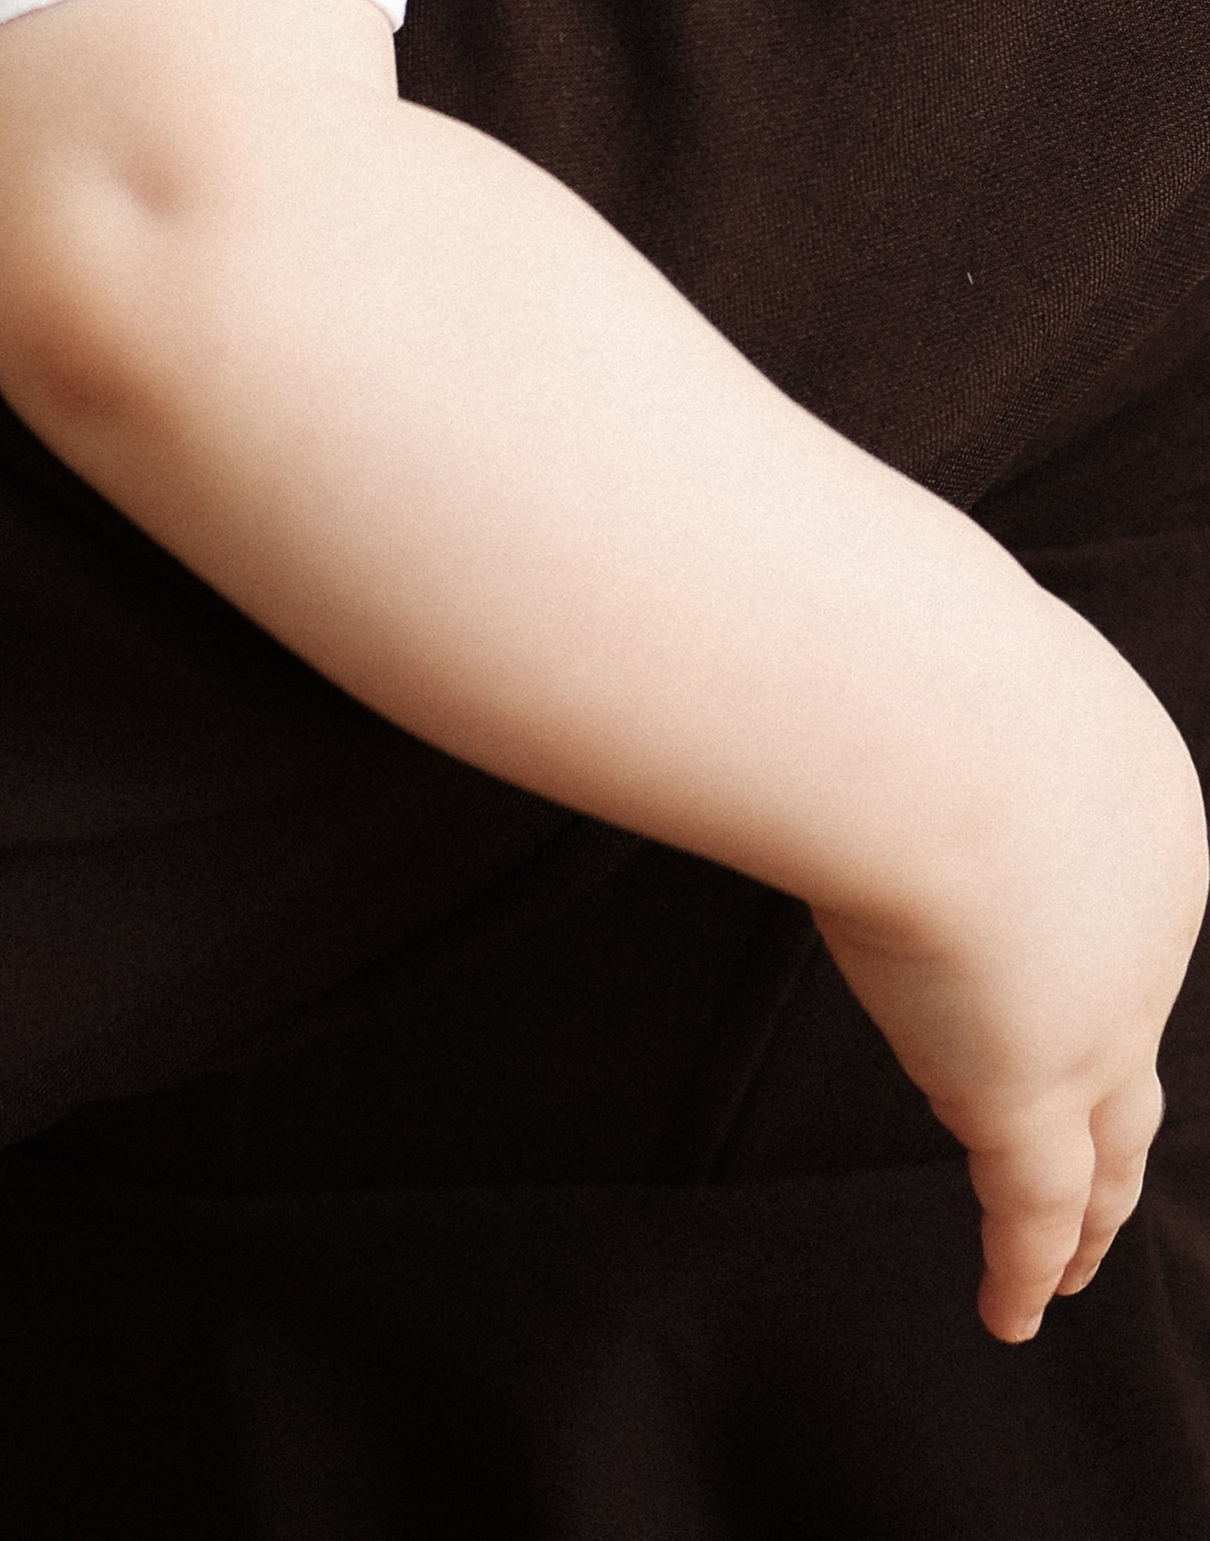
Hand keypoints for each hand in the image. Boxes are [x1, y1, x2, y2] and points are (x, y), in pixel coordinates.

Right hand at [815, 627, 1206, 1343]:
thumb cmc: (904, 641)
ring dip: (1091, 1204)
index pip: (1109, 897)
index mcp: (1137, 797)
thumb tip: (801, 636)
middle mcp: (1146, 917)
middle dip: (1114, 1101)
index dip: (1070, 947)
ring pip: (1109, 1140)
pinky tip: (1012, 1311)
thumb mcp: (932, 647)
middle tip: (1100, 1157)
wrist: (923, 711)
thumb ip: (899, 677)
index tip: (1009, 967)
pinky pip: (1032, 1203)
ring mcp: (1099, 1012)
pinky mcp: (1023, 1088)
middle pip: (1135, 1037)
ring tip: (1074, 1254)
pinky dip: (1026, 1264)